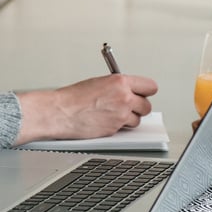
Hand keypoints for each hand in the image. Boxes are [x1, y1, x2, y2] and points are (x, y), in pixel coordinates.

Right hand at [14, 74, 157, 144]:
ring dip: (129, 119)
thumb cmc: (74, 97)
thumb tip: (128, 91)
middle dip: (139, 107)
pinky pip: (124, 129)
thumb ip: (117, 86)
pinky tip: (105, 121)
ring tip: (113, 114)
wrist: (61, 111)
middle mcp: (124, 98)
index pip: (150, 86)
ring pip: (137, 120)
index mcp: (120, 82)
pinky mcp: (115, 129)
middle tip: (129, 106)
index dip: (146, 91)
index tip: (143, 93)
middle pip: (147, 106)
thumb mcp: (99, 82)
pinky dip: (118, 127)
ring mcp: (121, 115)